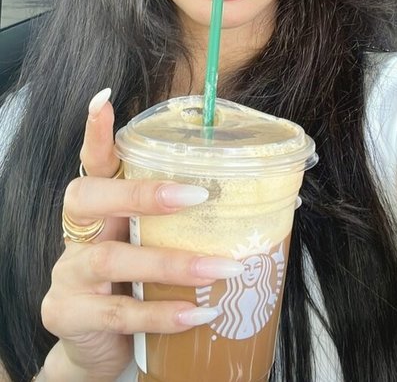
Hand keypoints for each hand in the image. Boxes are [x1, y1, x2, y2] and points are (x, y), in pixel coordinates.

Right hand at [41, 90, 242, 381]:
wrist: (100, 350)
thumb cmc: (136, 286)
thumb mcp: (154, 249)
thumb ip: (186, 226)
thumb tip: (276, 202)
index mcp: (99, 211)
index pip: (93, 164)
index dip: (96, 134)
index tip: (105, 99)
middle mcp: (77, 235)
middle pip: (89, 198)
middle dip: (141, 193)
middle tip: (196, 195)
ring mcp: (68, 275)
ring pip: (111, 258)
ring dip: (172, 262)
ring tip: (222, 267)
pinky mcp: (67, 314)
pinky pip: (118, 312)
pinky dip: (161, 311)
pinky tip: (197, 312)